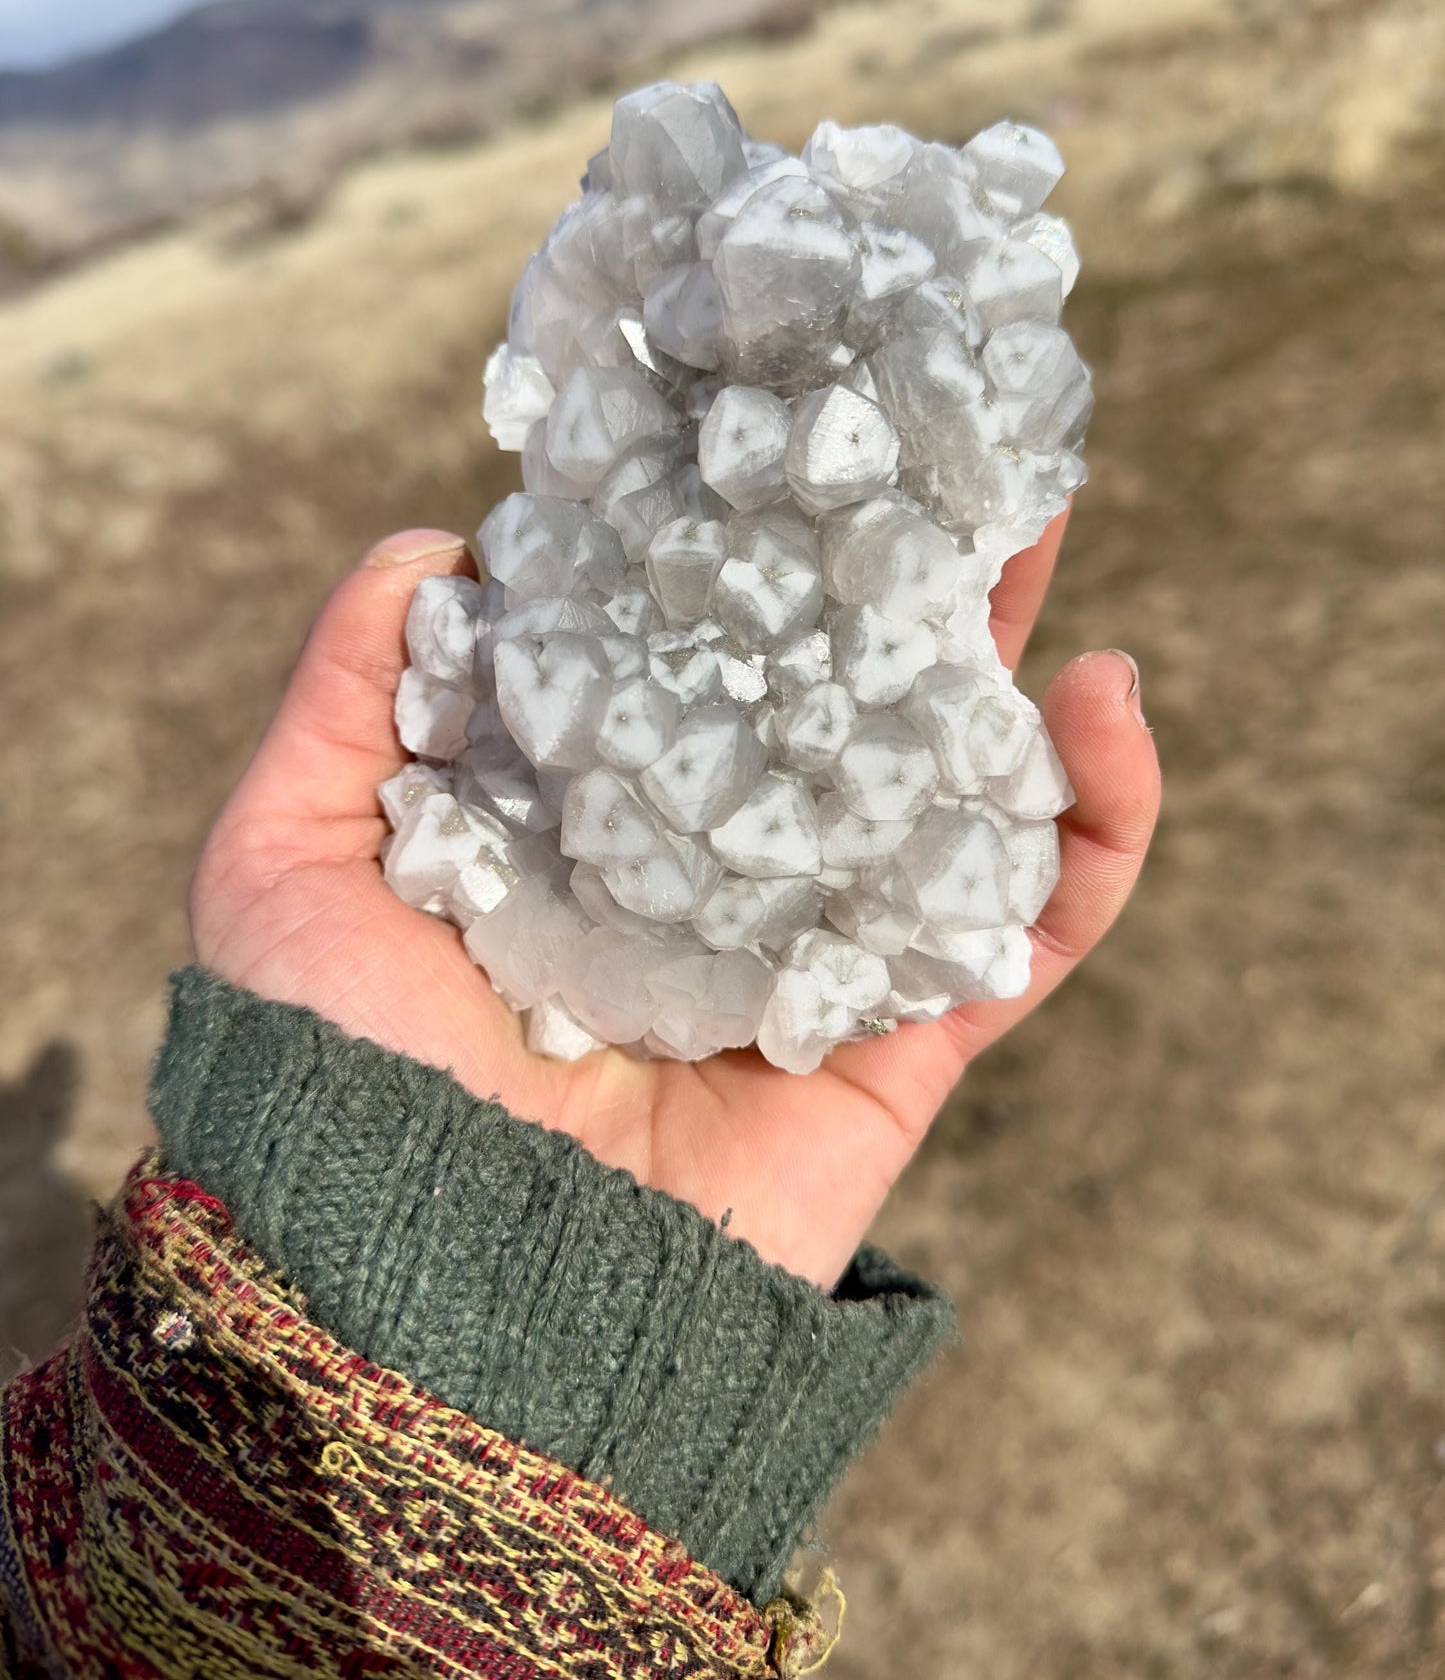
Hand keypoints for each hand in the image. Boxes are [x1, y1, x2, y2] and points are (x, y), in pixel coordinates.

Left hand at [191, 517, 1159, 1287]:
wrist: (423, 1307)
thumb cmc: (332, 1080)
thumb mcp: (287, 858)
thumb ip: (347, 697)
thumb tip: (434, 545)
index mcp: (581, 824)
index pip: (675, 655)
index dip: (724, 549)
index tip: (765, 435)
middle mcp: (705, 876)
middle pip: (823, 698)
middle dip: (884, 577)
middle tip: (938, 447)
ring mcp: (812, 955)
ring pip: (947, 785)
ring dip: (1011, 659)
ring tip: (1041, 526)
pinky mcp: (900, 1046)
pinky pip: (1031, 924)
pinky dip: (1097, 824)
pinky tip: (1109, 706)